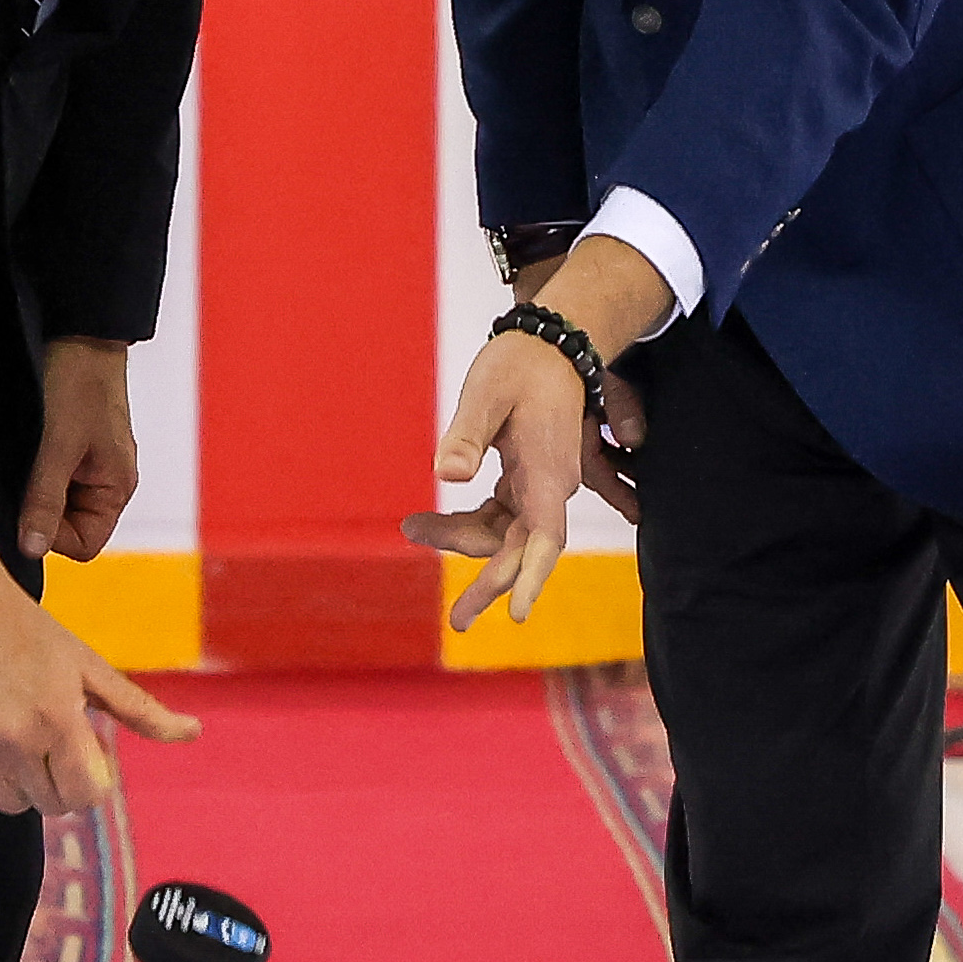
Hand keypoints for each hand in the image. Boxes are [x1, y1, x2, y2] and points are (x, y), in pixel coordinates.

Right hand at [0, 474, 192, 815]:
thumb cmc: (28, 630)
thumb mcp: (89, 665)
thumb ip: (141, 710)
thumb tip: (194, 733)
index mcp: (57, 718)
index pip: (86, 796)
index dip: (91, 779)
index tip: (84, 752)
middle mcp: (13, 739)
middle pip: (49, 804)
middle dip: (58, 779)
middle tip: (49, 735)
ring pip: (9, 802)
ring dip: (20, 778)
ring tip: (16, 730)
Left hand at [17, 336, 143, 561]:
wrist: (80, 335)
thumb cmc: (81, 384)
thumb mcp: (59, 446)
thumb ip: (45, 498)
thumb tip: (31, 548)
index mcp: (116, 488)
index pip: (84, 545)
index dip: (52, 536)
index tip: (27, 509)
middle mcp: (106, 482)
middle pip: (69, 527)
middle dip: (40, 511)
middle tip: (21, 482)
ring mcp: (89, 466)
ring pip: (55, 502)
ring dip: (34, 491)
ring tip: (23, 462)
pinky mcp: (72, 449)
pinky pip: (50, 479)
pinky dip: (33, 473)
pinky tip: (23, 453)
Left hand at [409, 232, 666, 629]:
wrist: (549, 340)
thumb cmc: (518, 365)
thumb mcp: (485, 394)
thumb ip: (467, 434)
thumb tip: (446, 474)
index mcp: (546, 473)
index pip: (544, 540)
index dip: (530, 577)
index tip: (519, 614)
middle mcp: (549, 487)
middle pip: (519, 548)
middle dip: (488, 582)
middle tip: (457, 621)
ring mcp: (539, 485)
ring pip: (505, 534)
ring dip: (463, 541)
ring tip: (412, 530)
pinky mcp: (526, 477)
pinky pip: (500, 515)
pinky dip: (468, 523)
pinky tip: (428, 522)